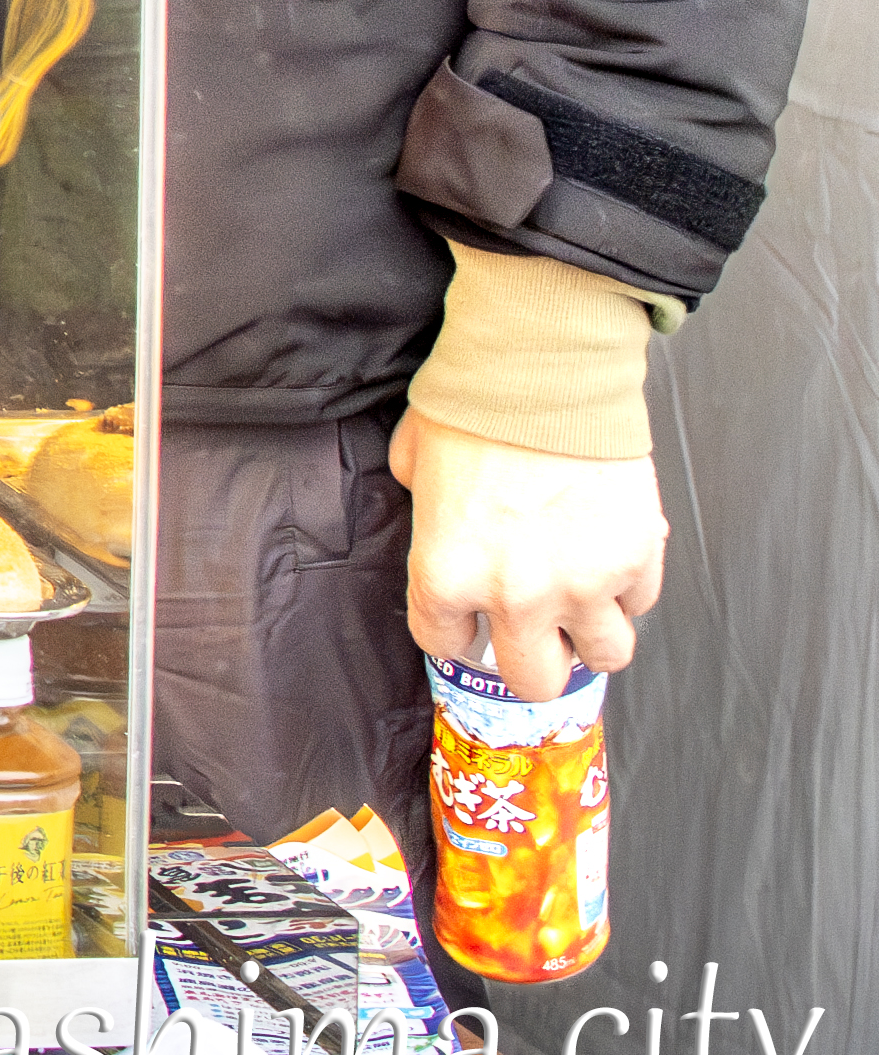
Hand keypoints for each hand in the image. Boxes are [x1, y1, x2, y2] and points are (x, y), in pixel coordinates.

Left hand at [397, 411, 665, 699]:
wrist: (542, 374)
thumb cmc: (472, 410)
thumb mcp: (415, 465)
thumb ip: (425, 511)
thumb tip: (443, 521)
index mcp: (445, 575)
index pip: (446, 645)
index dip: (460, 633)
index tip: (471, 624)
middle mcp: (513, 595)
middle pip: (533, 680)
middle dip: (534, 659)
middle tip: (538, 631)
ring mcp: (580, 584)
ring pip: (604, 657)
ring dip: (594, 635)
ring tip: (583, 603)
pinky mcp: (635, 562)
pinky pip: (640, 604)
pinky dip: (628, 588)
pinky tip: (609, 554)